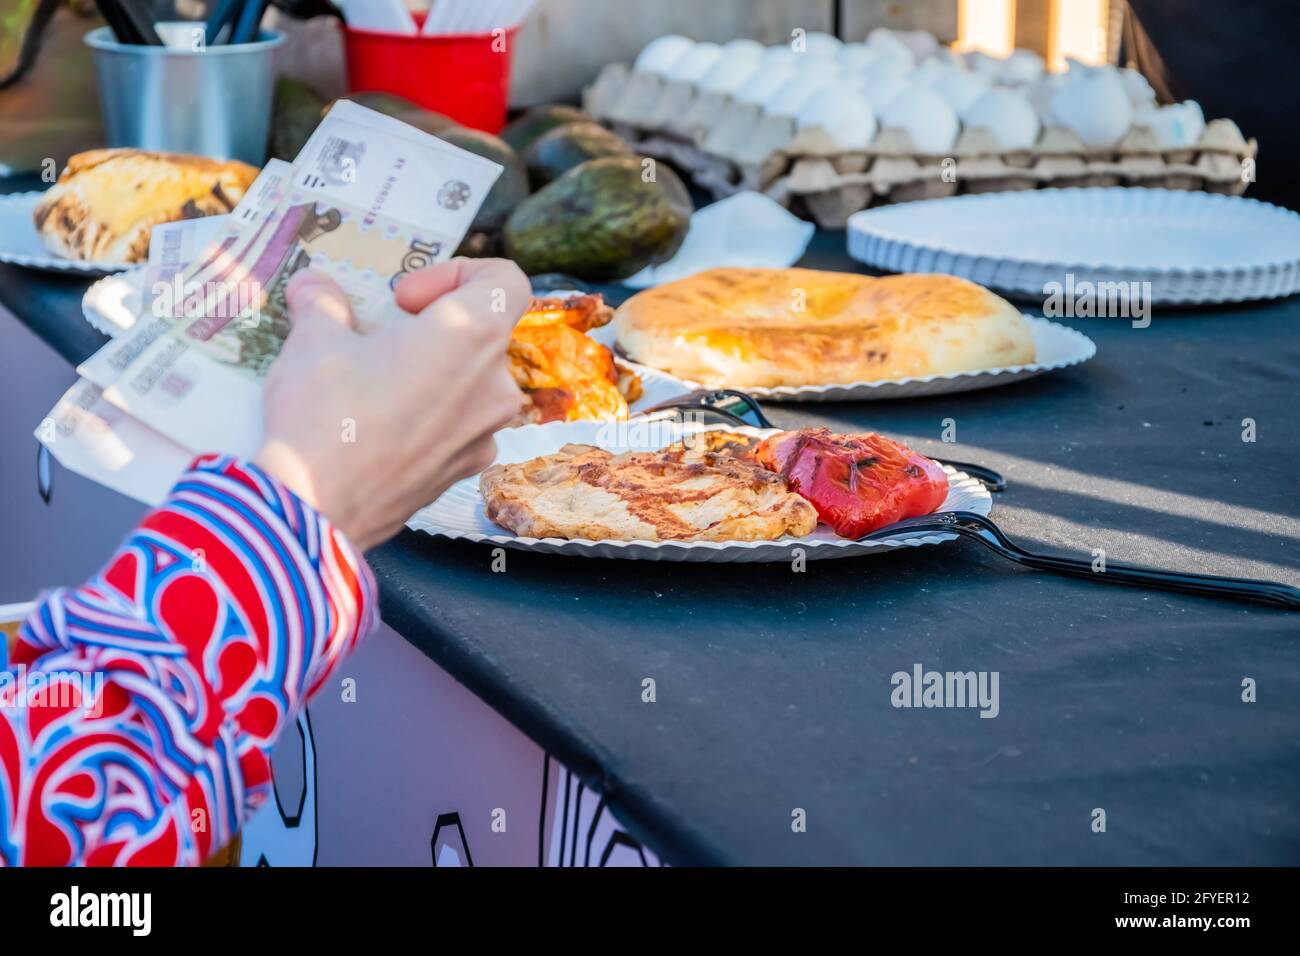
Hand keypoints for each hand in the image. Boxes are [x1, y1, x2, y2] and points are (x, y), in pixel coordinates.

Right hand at [254, 258, 529, 550]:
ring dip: (430, 373)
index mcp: (473, 336)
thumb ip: (323, 303)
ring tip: (372, 384)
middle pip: (481, 334)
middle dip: (431, 328)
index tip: (405, 298)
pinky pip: (457, 425)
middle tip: (376, 338)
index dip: (457, 273)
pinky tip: (379, 427)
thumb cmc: (324, 414)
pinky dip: (428, 415)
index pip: (506, 280)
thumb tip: (315, 286)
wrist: (316, 508)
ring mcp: (486, 433)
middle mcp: (496, 385)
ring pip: (469, 382)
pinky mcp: (467, 469)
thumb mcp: (313, 340)